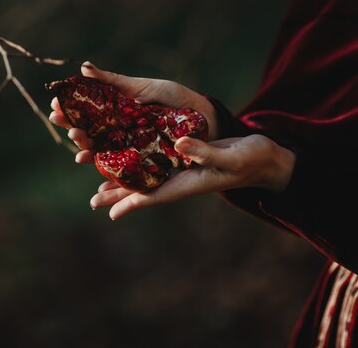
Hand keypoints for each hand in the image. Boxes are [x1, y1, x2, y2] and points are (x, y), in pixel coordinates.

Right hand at [48, 61, 218, 162]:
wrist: (203, 119)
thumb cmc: (173, 100)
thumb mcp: (142, 87)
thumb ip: (112, 80)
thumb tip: (83, 67)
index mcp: (115, 110)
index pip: (85, 110)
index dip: (69, 108)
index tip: (55, 103)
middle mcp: (116, 129)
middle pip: (86, 130)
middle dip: (70, 126)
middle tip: (59, 119)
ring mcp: (125, 146)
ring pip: (97, 148)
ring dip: (82, 145)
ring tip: (75, 140)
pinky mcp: (137, 162)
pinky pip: (114, 166)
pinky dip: (98, 164)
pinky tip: (86, 159)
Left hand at [92, 134, 295, 218]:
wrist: (265, 156)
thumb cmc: (253, 159)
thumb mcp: (232, 155)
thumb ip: (205, 152)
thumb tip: (180, 144)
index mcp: (189, 183)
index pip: (154, 196)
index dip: (131, 204)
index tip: (110, 214)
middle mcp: (180, 178)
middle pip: (143, 189)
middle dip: (118, 195)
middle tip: (92, 201)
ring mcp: (181, 167)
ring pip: (146, 175)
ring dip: (123, 179)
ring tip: (99, 184)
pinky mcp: (184, 154)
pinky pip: (156, 159)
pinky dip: (138, 159)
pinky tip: (125, 155)